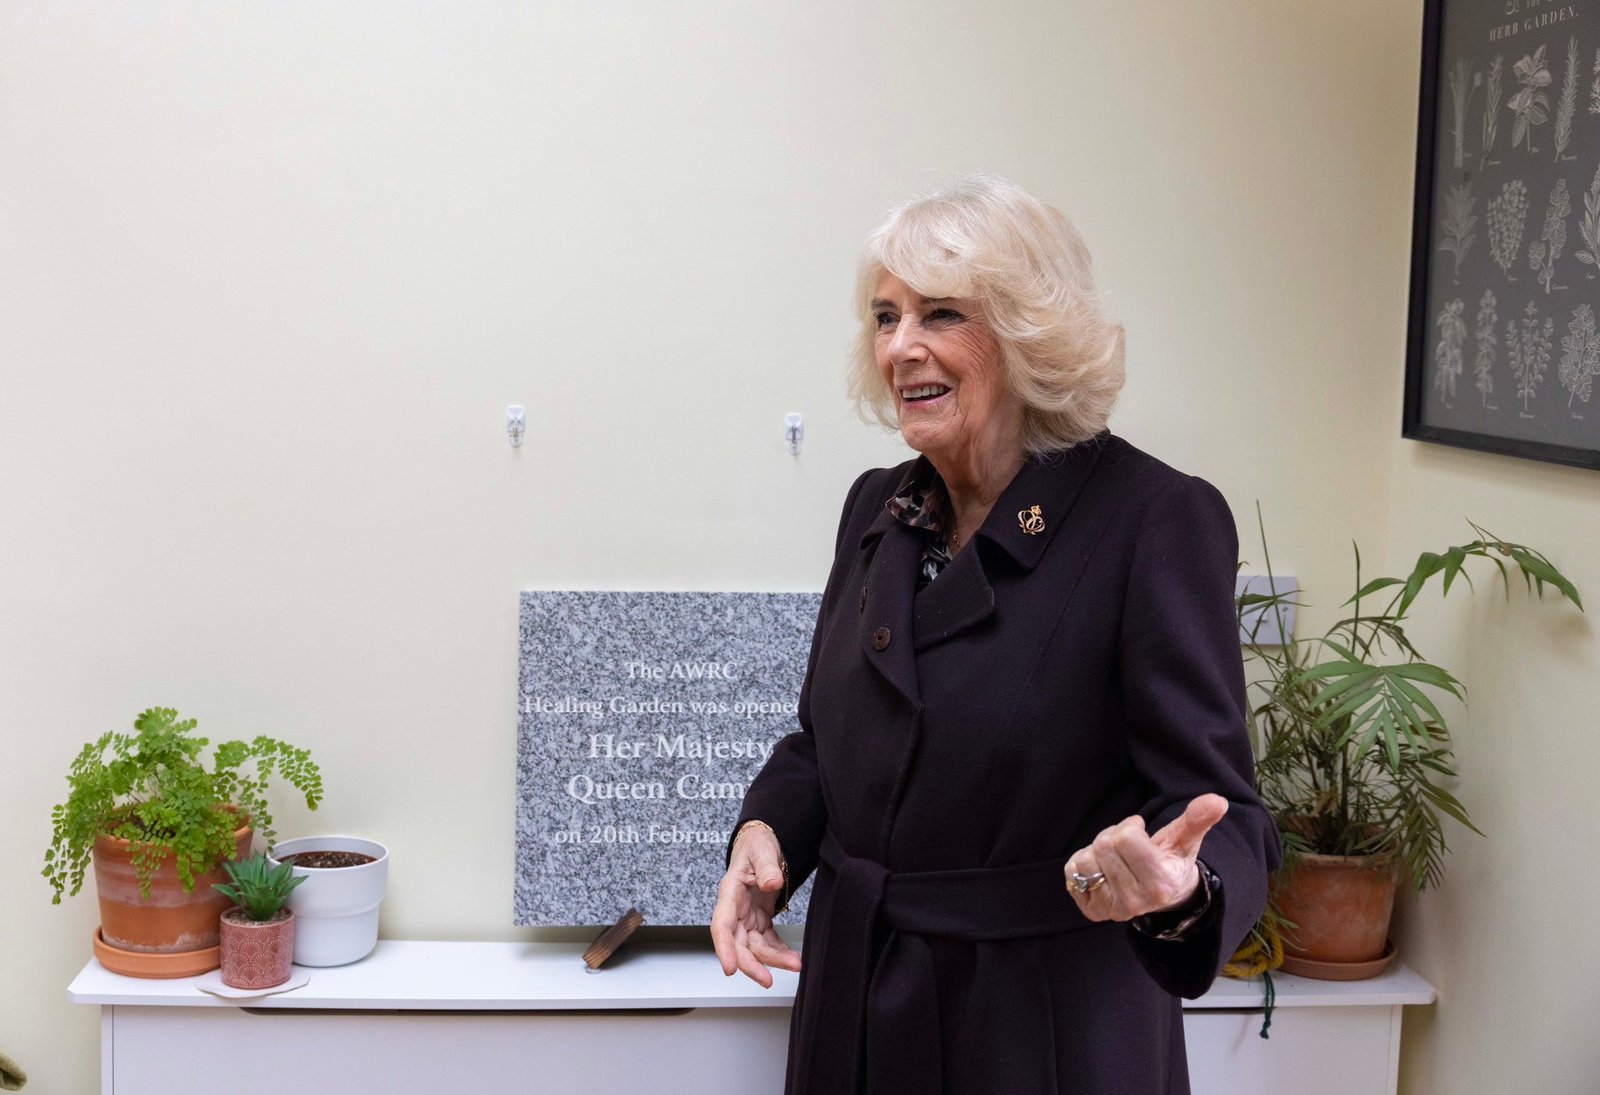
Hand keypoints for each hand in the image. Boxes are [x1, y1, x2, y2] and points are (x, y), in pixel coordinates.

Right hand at [710, 824, 801, 987]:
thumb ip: (767, 866)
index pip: (722, 925)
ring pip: (754, 947)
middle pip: (737, 944)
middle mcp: (735, 910)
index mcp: (730, 893)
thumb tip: (772, 882)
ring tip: (794, 964)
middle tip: (768, 980)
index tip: (730, 969)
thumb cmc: (757, 845)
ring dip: (772, 960)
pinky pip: (767, 942)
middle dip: (751, 965)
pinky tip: (791, 957)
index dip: (724, 949)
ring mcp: (746, 917)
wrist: (763, 844)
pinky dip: (778, 952)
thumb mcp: (762, 849)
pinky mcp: (759, 921)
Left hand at [1064, 794, 1227, 921]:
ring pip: (1085, 859)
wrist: (1163, 895)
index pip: (1125, 837)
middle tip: (1128, 845)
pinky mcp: (1092, 911)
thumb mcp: (1185, 839)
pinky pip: (1071, 874)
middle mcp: (1136, 902)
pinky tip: (1102, 869)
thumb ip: (1198, 819)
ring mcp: (1112, 909)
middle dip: (1114, 836)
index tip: (1140, 832)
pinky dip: (1082, 864)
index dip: (1130, 826)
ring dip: (1097, 850)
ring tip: (1116, 857)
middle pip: (1103, 845)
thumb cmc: (1172, 860)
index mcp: (1160, 882)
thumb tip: (1217, 800)